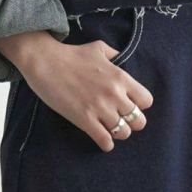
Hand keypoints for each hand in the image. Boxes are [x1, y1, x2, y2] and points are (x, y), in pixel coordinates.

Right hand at [0, 29, 153, 151]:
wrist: (45, 61)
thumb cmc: (71, 54)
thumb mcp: (99, 48)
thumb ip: (114, 55)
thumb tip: (120, 60)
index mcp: (120, 77)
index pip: (146, 101)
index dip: (140, 105)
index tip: (130, 105)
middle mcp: (114, 94)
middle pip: (139, 121)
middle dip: (132, 123)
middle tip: (121, 120)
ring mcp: (100, 108)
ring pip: (124, 133)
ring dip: (118, 134)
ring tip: (110, 130)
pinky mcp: (84, 119)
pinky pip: (105, 140)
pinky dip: (106, 144)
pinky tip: (103, 140)